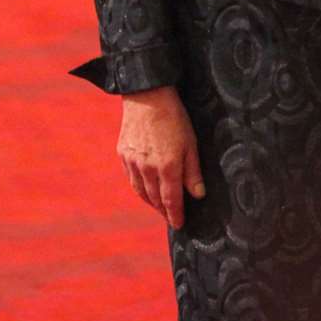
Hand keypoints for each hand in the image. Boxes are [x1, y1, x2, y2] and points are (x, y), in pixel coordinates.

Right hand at [117, 85, 204, 228]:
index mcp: (167, 167)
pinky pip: (131, 178)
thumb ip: (193, 171)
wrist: (147, 95)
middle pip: (155, 199)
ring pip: (141, 191)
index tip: (180, 225)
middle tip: (171, 217)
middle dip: (164, 210)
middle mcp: (147, 169)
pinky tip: (145, 188)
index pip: (171, 200)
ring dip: (151, 202)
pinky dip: (139, 188)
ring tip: (159, 207)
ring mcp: (132, 163)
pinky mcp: (123, 154)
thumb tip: (198, 195)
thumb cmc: (174, 117)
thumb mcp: (191, 142)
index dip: (175, 215)